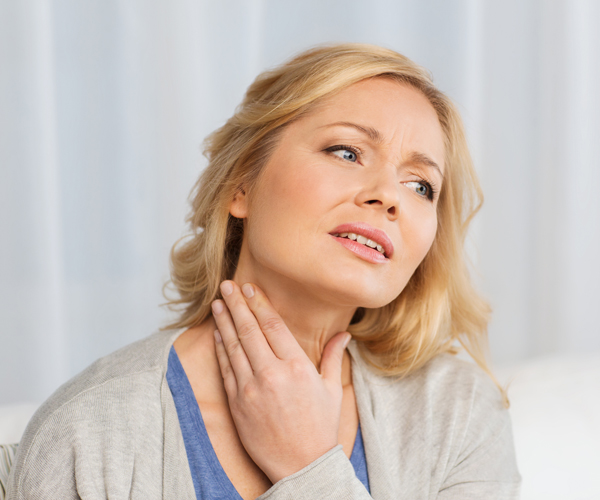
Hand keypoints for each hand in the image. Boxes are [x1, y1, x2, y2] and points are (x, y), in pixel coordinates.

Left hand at [211, 280, 350, 483]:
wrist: (301, 467)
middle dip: (237, 304)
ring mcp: (250, 389)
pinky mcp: (237, 403)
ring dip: (224, 322)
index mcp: (297, 367)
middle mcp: (272, 374)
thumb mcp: (331, 390)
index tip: (250, 288)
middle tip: (227, 285)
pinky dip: (220, 349)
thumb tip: (344, 334)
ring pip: (233, 347)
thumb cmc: (319, 428)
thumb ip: (332, 357)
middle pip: (249, 330)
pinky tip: (217, 334)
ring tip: (218, 303)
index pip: (273, 326)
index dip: (259, 304)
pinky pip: (226, 369)